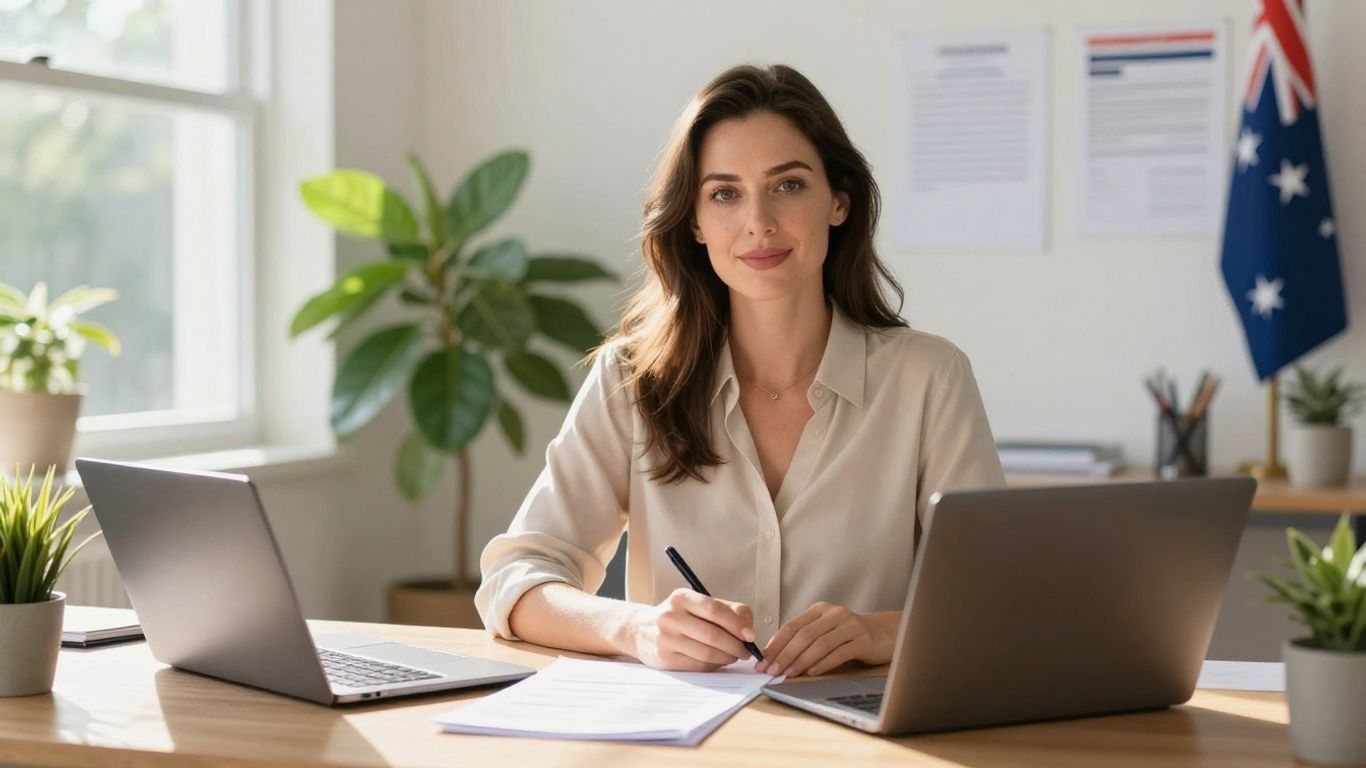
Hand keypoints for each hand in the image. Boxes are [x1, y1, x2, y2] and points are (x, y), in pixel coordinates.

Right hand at [623, 588, 757, 671]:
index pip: (715, 610)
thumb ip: (728, 610)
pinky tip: (718, 661)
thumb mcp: (698, 604)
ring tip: (733, 656)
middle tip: (746, 651)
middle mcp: (671, 617)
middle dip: (736, 646)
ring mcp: (666, 639)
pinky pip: (698, 666)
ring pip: (707, 654)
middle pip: (713, 635)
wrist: (640, 630)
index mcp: (682, 597)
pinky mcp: (665, 659)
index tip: (750, 635)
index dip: (737, 624)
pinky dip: (714, 666)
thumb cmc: (679, 616)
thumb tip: (748, 630)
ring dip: (727, 658)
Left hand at [757, 603, 898, 677]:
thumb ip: (805, 638)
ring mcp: (850, 626)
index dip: (776, 644)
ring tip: (788, 673)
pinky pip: (839, 652)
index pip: (792, 626)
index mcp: (820, 610)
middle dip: (784, 654)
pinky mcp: (863, 640)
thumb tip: (776, 655)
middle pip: (804, 635)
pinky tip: (812, 672)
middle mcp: (834, 614)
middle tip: (771, 670)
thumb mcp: (825, 630)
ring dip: (801, 660)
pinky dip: (823, 663)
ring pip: (820, 644)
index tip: (763, 661)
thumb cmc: (848, 635)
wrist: (884, 633)